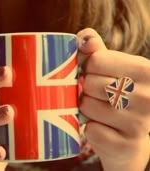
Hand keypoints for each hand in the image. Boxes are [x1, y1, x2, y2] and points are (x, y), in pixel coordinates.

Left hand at [77, 28, 149, 170]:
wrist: (129, 140)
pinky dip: (90, 129)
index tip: (95, 74)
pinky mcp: (127, 146)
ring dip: (86, 110)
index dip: (88, 68)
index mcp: (145, 70)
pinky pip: (90, 130)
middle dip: (86, 90)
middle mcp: (148, 97)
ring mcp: (140, 124)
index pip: (95, 60)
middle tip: (98, 96)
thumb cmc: (117, 97)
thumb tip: (84, 38)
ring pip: (86, 106)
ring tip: (100, 112)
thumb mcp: (112, 69)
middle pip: (89, 83)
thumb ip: (97, 51)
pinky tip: (103, 129)